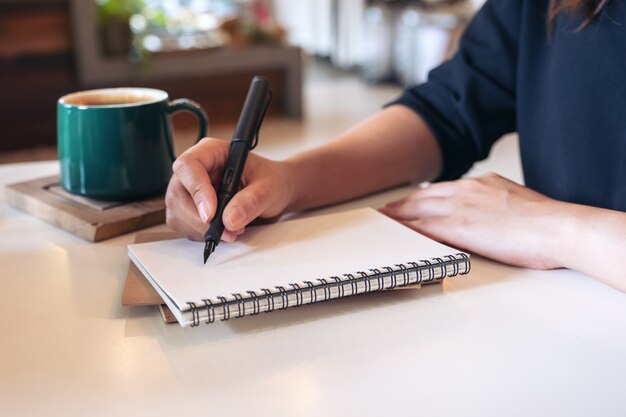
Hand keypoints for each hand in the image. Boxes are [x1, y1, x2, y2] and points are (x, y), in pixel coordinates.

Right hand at [165, 138, 293, 241]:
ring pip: (178, 213)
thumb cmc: (271, 181)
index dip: (197, 190)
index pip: (189, 166)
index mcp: (212, 152)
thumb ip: (252, 201)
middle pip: (178, 194)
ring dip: (202, 229)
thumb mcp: (269, 187)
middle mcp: (196, 170)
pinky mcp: (190, 209)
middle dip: (199, 219)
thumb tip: (229, 219)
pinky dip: (202, 234)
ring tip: (233, 229)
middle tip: (226, 231)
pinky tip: (223, 231)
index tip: (212, 214)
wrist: (274, 192)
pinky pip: (184, 225)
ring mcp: (189, 190)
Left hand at [379, 172, 569, 269]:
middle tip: (384, 212)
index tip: (409, 202)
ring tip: (379, 222)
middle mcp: (465, 190)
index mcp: (481, 184)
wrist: (558, 228)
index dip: (421, 197)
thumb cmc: (547, 222)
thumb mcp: (517, 202)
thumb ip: (496, 204)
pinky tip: (392, 235)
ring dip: (395, 216)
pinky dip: (403, 230)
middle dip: (401, 205)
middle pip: (422, 197)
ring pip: (416, 210)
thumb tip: (490, 214)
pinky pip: (421, 228)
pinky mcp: (457, 226)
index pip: (441, 190)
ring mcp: (459, 207)